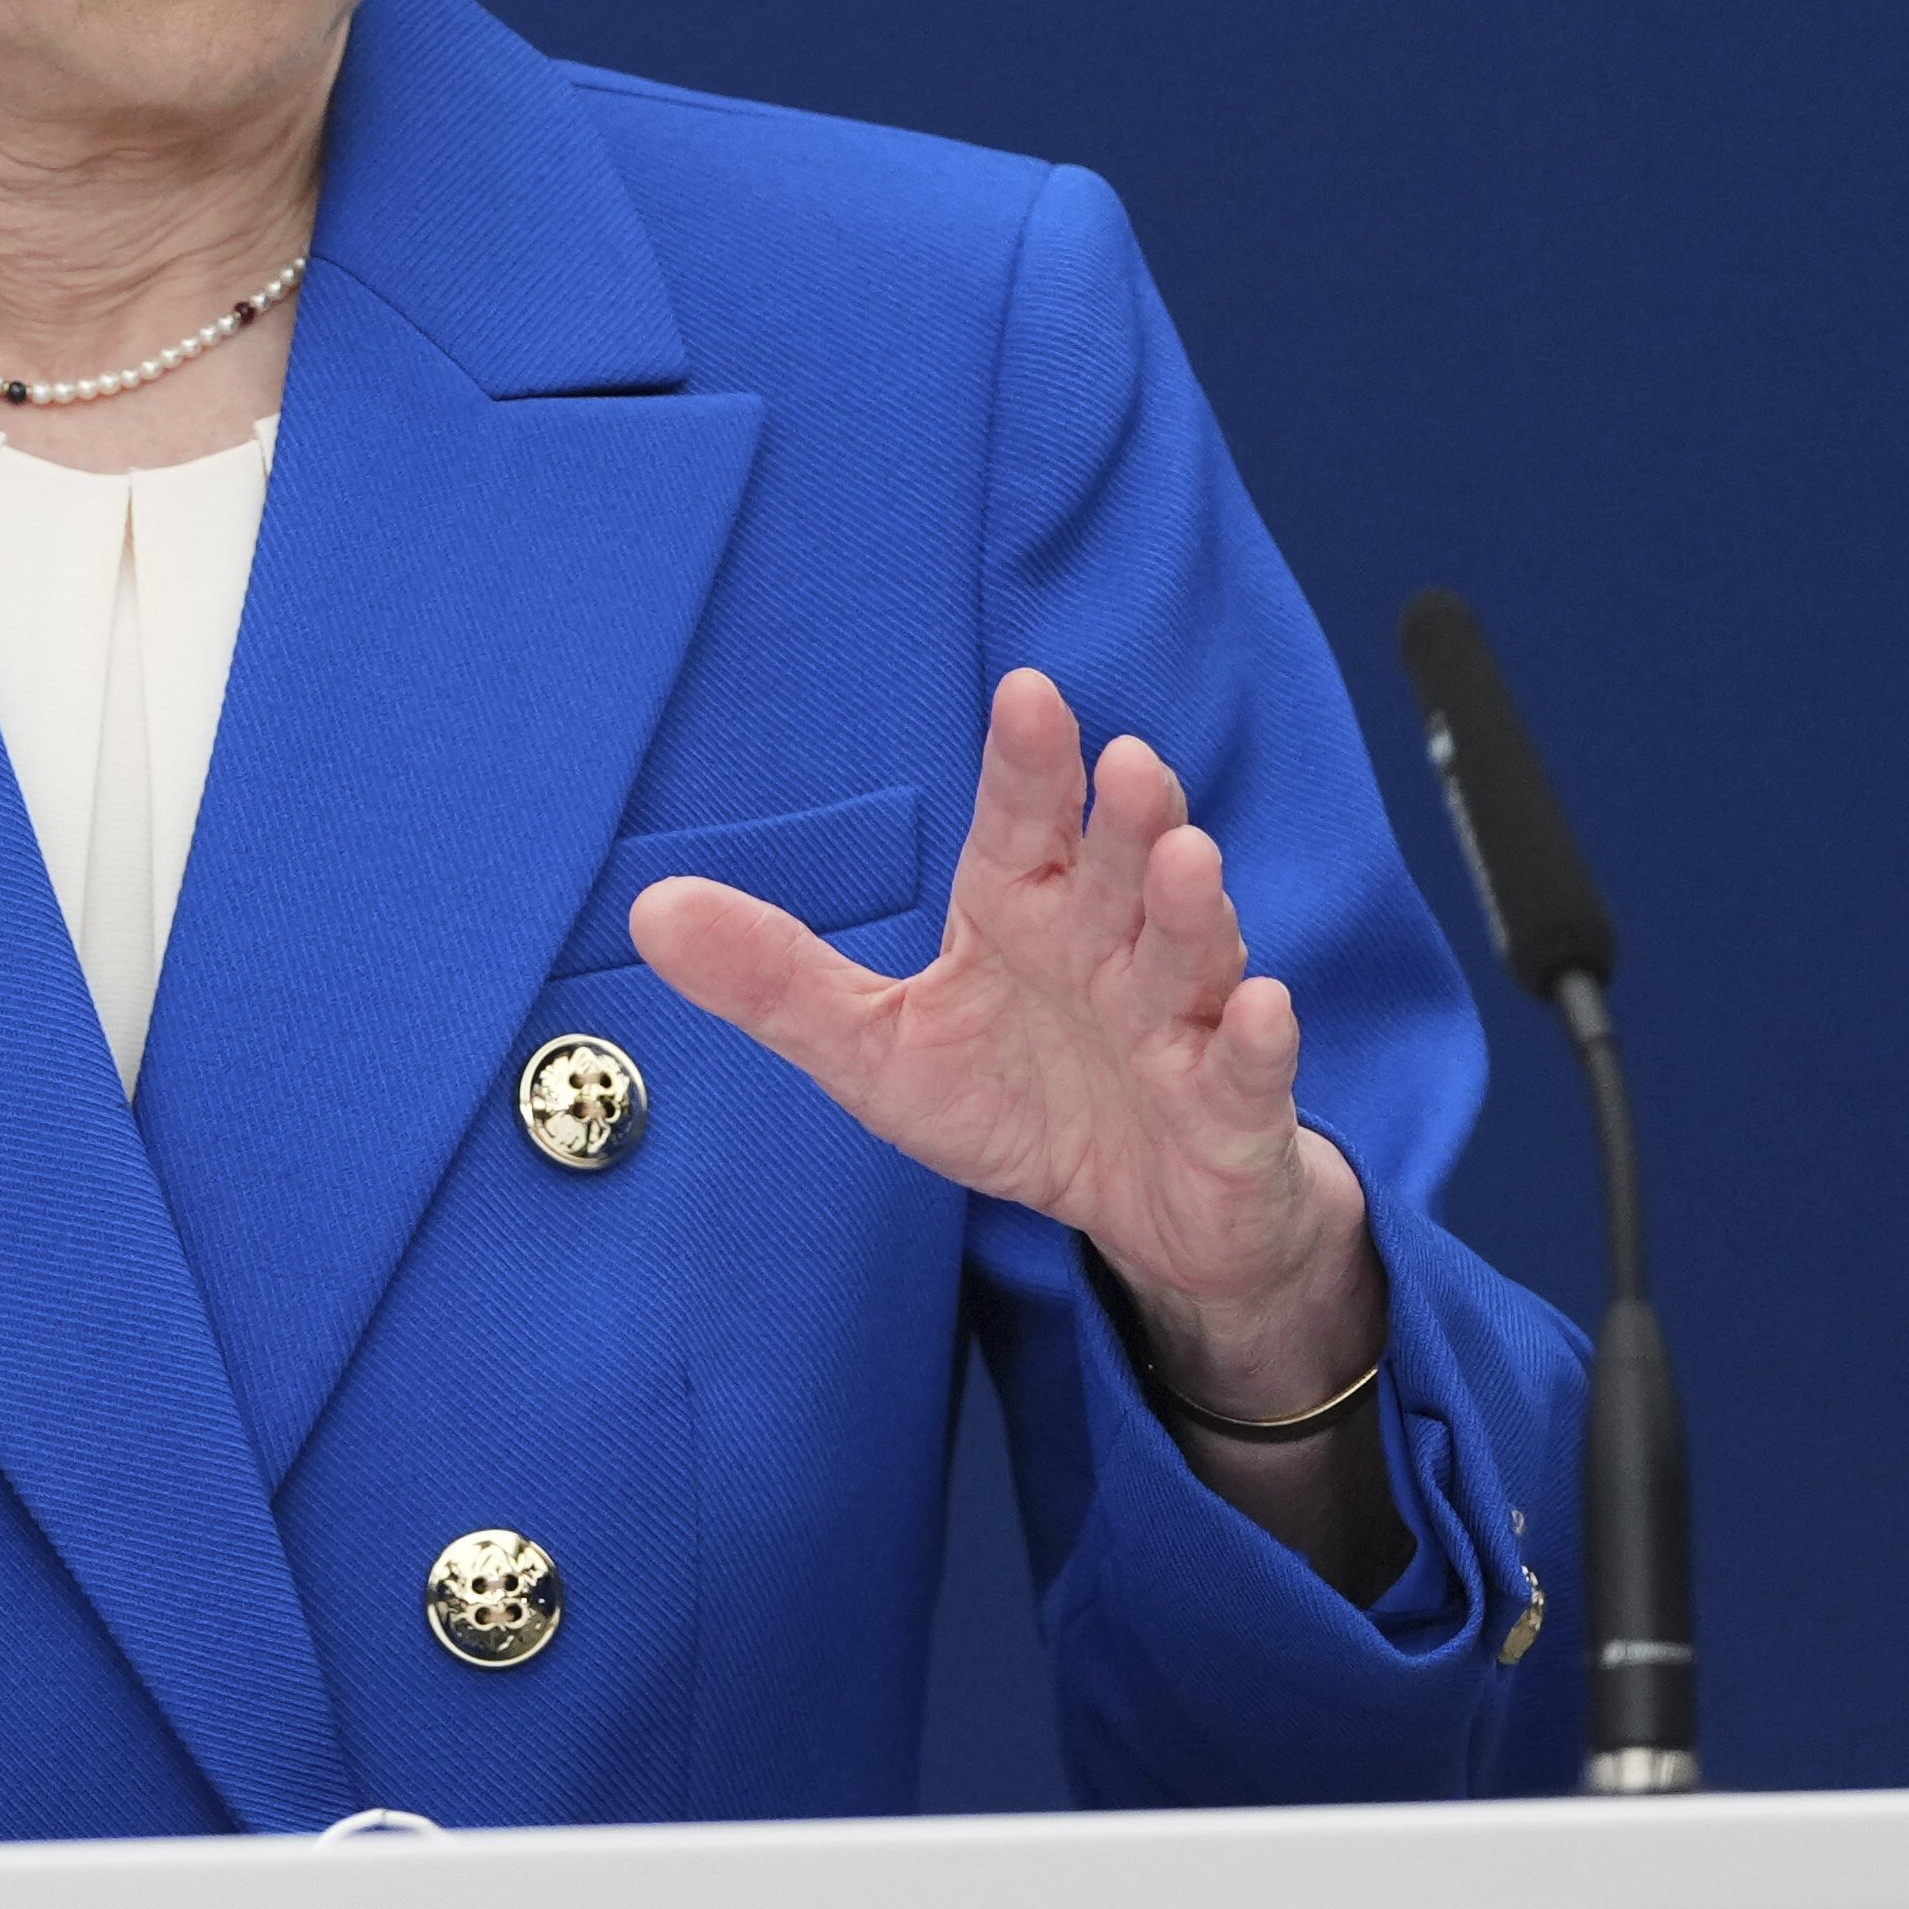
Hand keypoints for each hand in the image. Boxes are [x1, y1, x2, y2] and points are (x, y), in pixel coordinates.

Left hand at [629, 672, 1378, 1420]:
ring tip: (1185, 857)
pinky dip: (1258, 1042)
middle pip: (1116, 868)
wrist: (1137, 1214)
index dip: (1031, 762)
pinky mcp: (1232, 1106)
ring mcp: (1181, 1022)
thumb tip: (648, 909)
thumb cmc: (1016, 1101)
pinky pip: (1248, 1070)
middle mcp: (1109, 947)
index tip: (1027, 694)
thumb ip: (776, 977)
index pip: (1026, 822)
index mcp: (1026, 910)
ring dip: (1190, 905)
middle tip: (1125, 762)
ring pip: (1188, 950)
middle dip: (1125, 818)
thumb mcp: (876, 1048)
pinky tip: (1260, 1008)